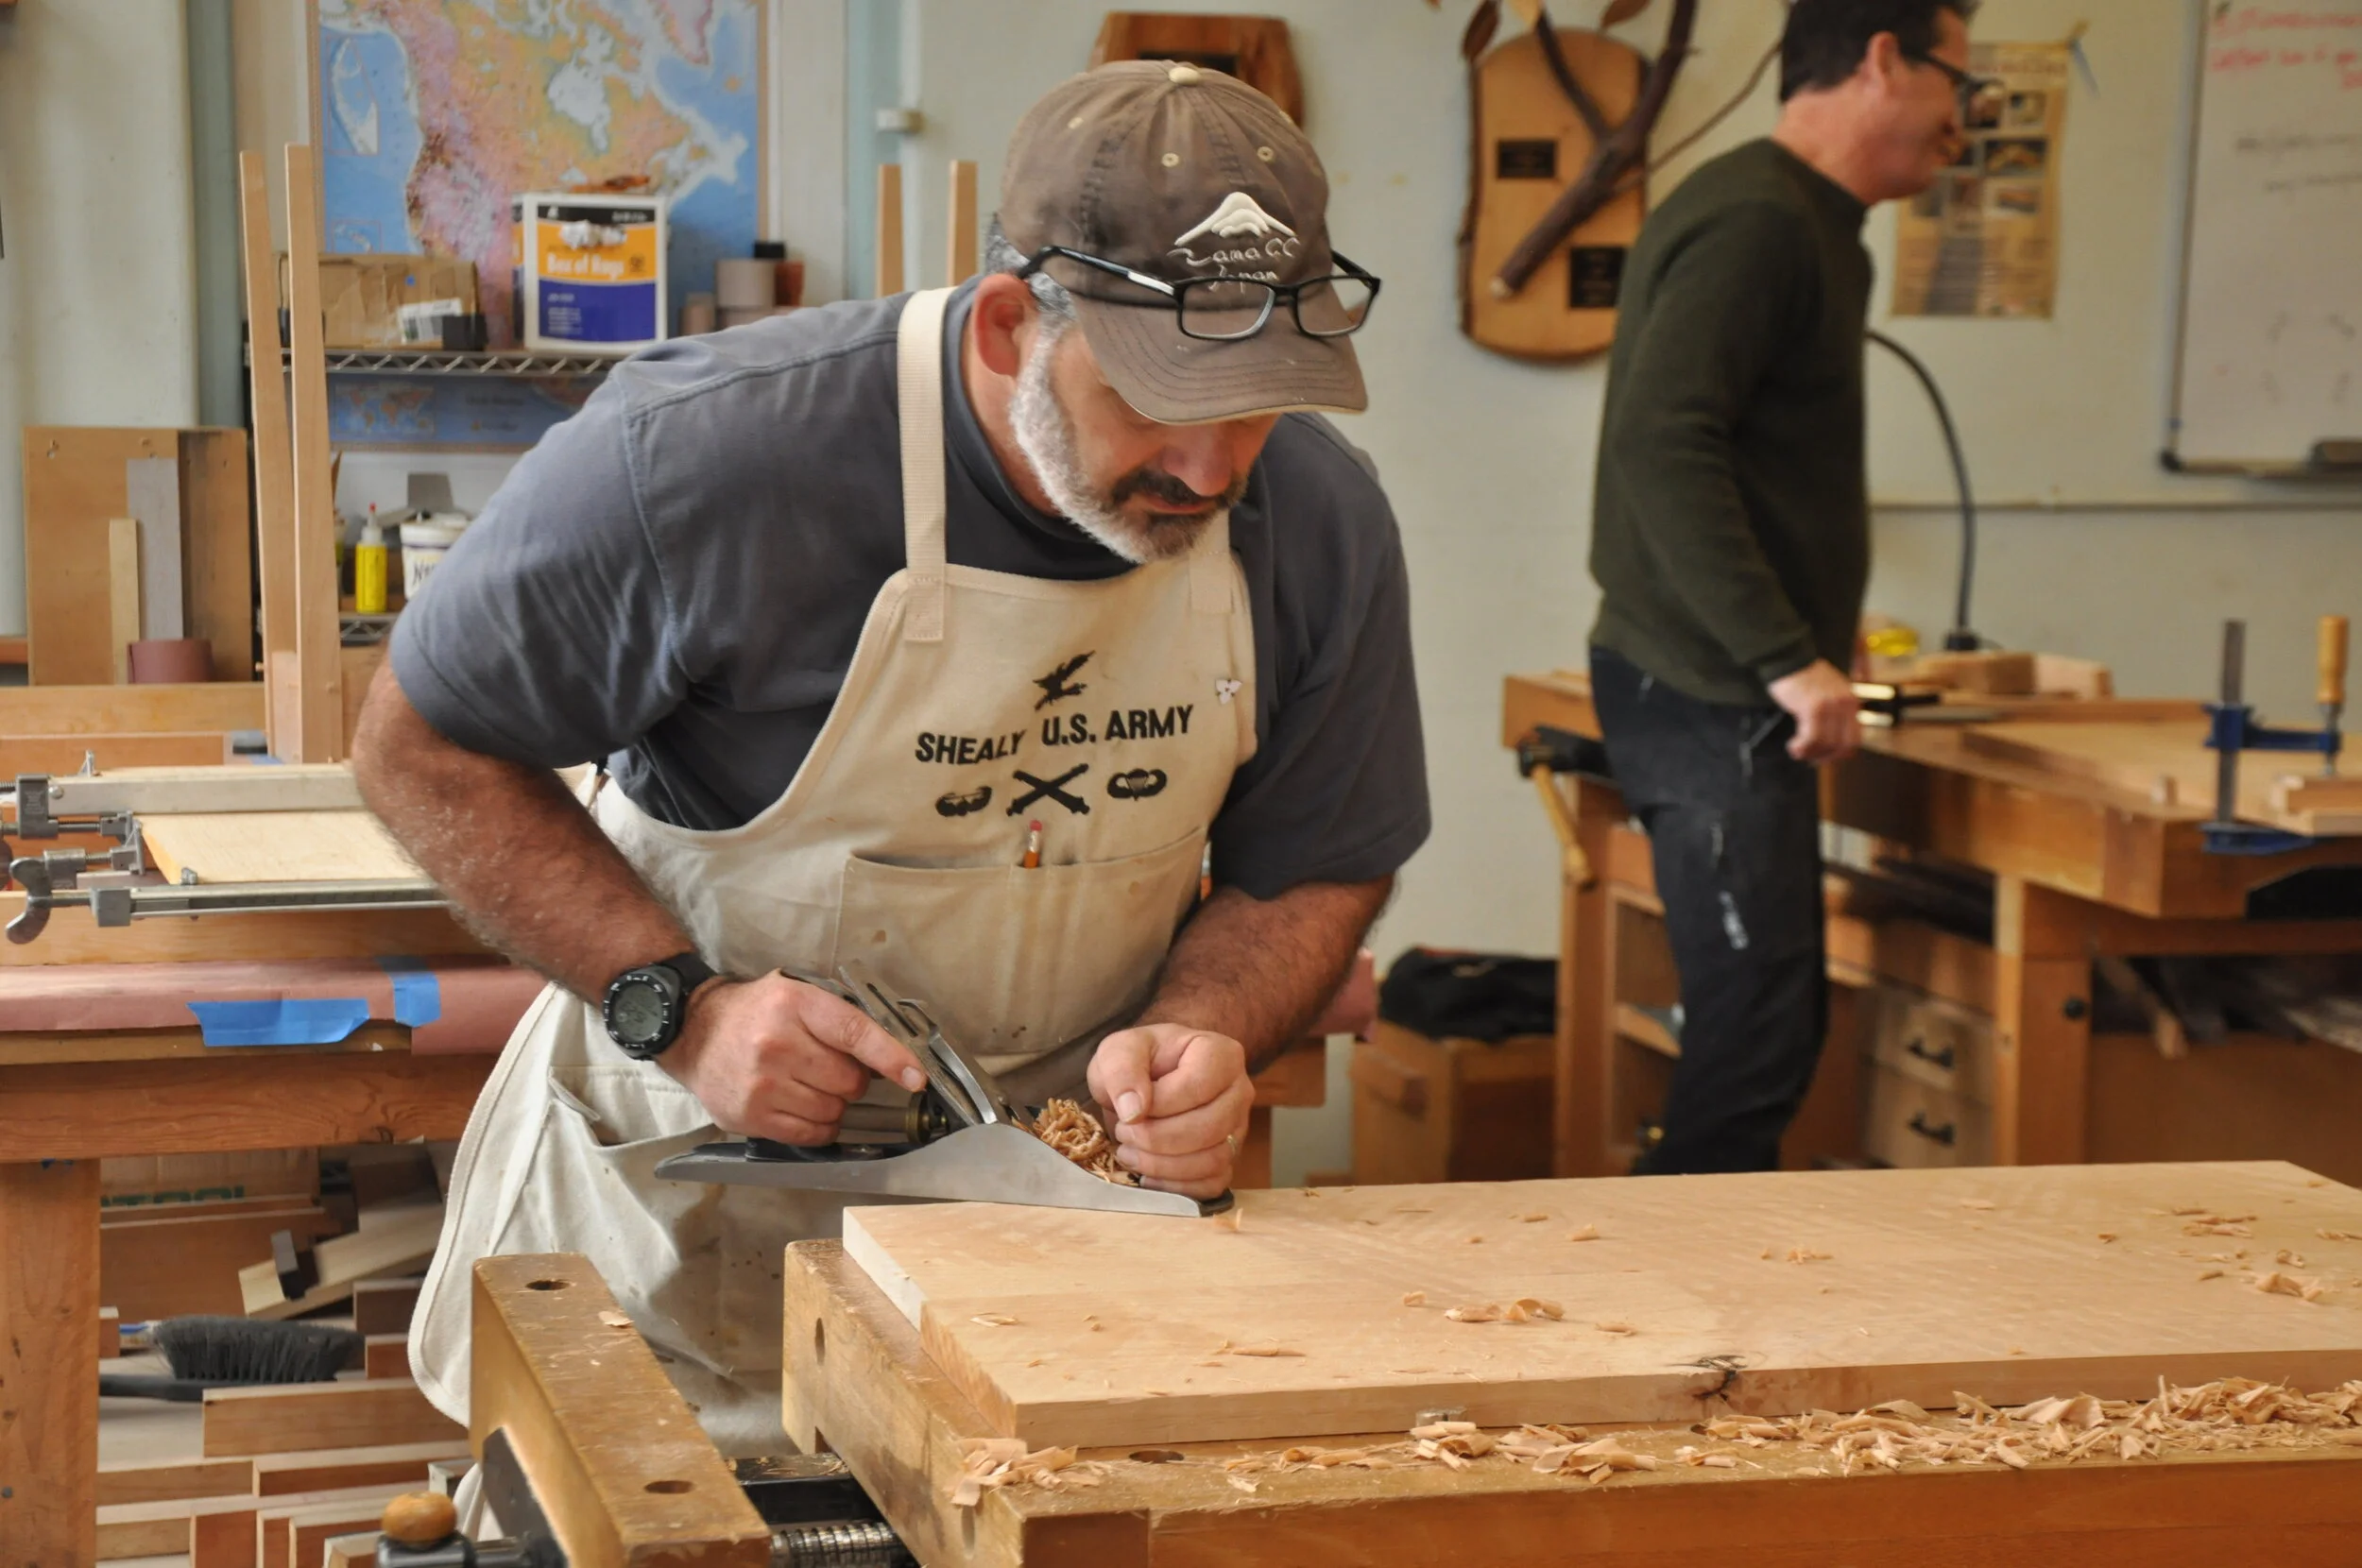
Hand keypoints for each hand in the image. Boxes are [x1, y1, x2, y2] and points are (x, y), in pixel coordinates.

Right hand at [658, 973, 927, 1143]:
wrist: (692, 1031)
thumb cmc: (754, 1013)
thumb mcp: (795, 995)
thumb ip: (838, 1019)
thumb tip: (891, 1053)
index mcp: (795, 1005)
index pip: (855, 1034)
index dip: (891, 1057)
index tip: (915, 1077)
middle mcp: (776, 1044)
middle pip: (849, 1082)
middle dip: (852, 1080)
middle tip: (830, 1068)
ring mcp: (761, 1084)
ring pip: (832, 1112)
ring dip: (834, 1105)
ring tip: (810, 1085)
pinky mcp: (749, 1116)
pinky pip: (809, 1135)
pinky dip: (819, 1126)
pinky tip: (803, 1106)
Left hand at [1086, 1023, 1252, 1197]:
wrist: (1148, 1079)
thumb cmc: (1140, 1061)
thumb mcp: (1120, 1050)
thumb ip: (1122, 1070)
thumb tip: (1134, 1110)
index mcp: (1221, 1055)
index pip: (1196, 1087)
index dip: (1158, 1105)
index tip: (1127, 1110)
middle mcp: (1239, 1091)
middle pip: (1208, 1128)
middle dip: (1157, 1139)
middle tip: (1124, 1134)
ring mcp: (1237, 1128)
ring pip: (1213, 1160)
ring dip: (1163, 1165)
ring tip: (1130, 1154)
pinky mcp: (1228, 1159)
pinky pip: (1212, 1184)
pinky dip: (1176, 1187)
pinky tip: (1147, 1175)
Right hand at [1766, 659, 1861, 762]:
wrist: (1789, 658)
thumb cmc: (1805, 676)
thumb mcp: (1829, 692)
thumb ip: (1835, 712)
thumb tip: (1831, 740)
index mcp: (1852, 701)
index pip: (1855, 739)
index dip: (1839, 753)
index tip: (1824, 756)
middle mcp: (1846, 704)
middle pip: (1844, 746)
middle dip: (1826, 757)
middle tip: (1810, 758)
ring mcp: (1831, 707)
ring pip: (1827, 744)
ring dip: (1810, 753)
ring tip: (1797, 751)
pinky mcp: (1814, 708)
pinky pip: (1812, 738)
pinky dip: (1802, 747)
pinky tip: (1793, 745)